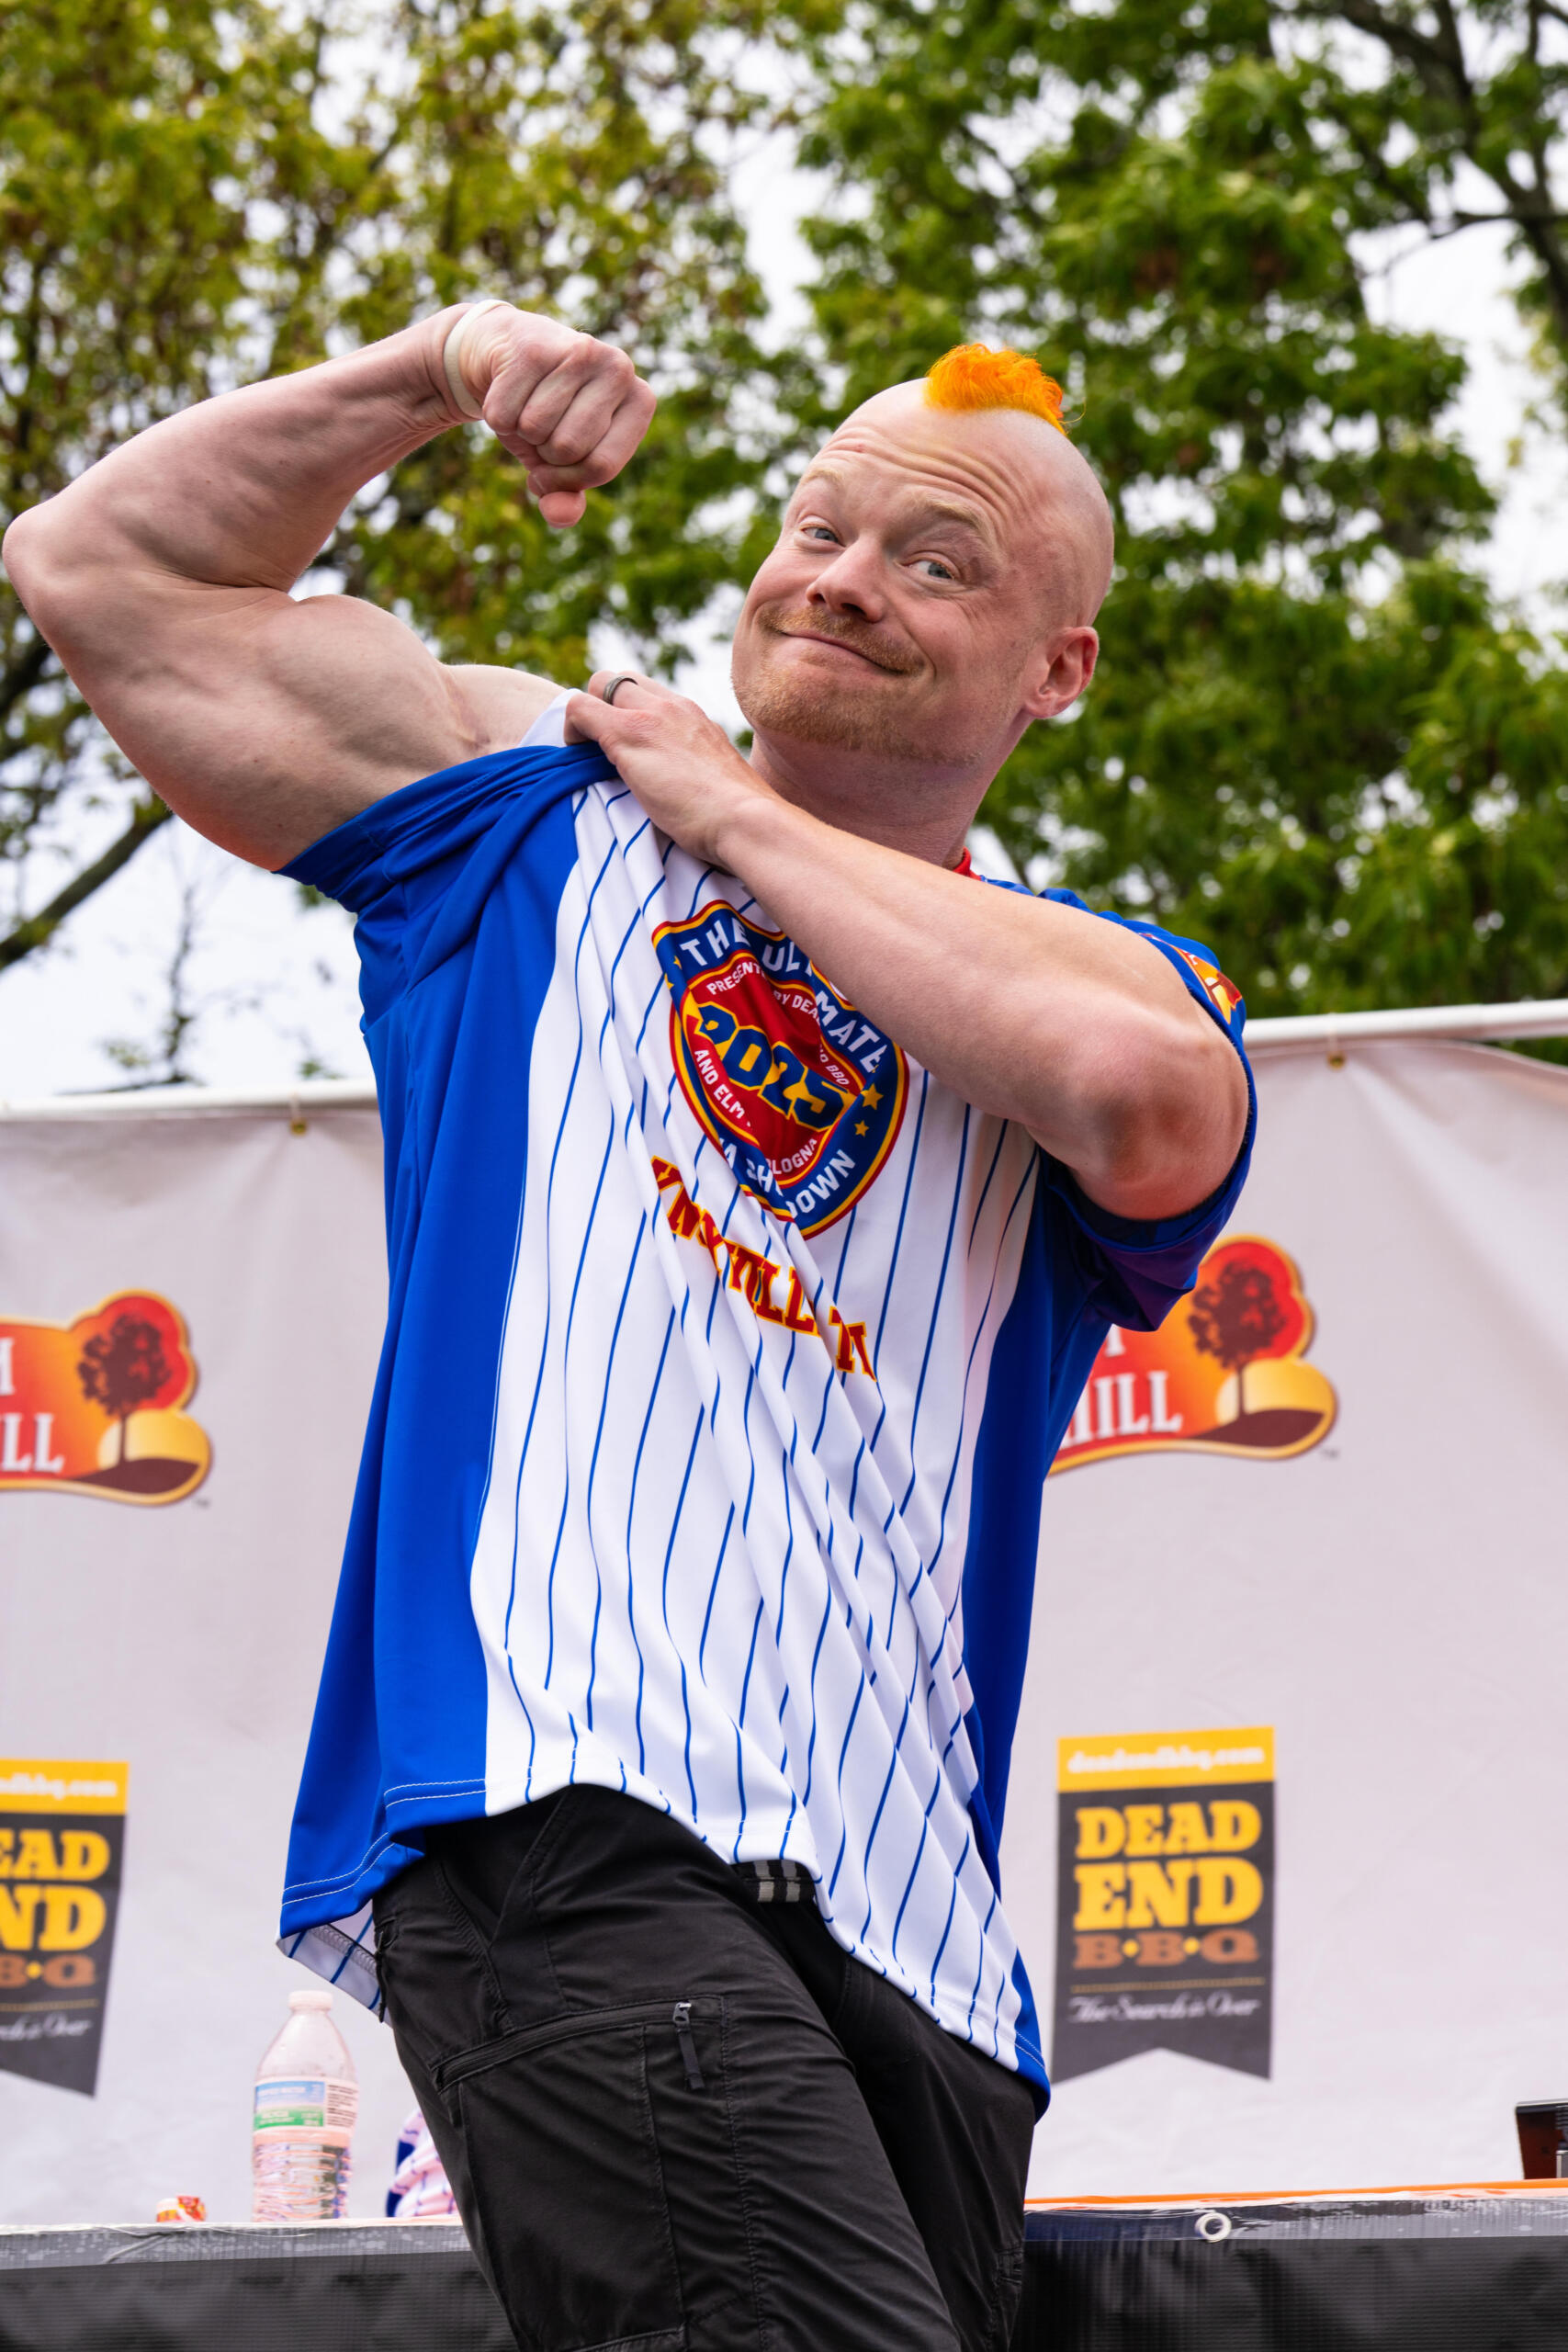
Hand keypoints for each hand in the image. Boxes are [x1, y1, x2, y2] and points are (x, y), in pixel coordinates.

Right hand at [452, 307, 656, 527]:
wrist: (511, 352)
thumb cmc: (549, 414)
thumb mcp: (563, 463)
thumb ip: (568, 497)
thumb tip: (560, 515)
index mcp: (640, 401)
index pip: (601, 467)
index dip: (569, 479)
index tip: (558, 466)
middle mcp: (620, 369)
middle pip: (568, 448)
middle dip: (544, 451)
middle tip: (544, 425)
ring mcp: (579, 351)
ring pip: (536, 428)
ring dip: (521, 431)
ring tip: (529, 404)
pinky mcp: (534, 345)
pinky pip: (504, 412)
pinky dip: (498, 415)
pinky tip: (509, 389)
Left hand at [564, 671, 778, 864]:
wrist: (747, 820)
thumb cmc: (737, 818)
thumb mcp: (716, 782)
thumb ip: (697, 772)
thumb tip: (690, 792)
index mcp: (695, 716)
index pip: (648, 691)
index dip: (626, 712)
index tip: (625, 749)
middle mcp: (674, 706)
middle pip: (621, 679)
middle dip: (602, 707)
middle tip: (600, 751)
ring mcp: (651, 716)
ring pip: (600, 683)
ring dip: (588, 718)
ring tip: (589, 758)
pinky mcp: (628, 733)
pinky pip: (580, 710)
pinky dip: (571, 731)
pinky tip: (578, 762)